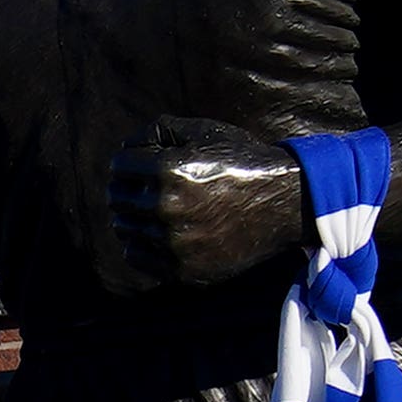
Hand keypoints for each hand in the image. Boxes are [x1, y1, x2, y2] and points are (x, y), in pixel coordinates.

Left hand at [106, 117, 309, 287]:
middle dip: (127, 190)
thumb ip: (159, 131)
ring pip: (125, 230)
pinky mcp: (183, 270)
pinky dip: (140, 244)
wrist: (284, 204)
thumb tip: (123, 149)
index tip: (138, 167)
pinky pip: (138, 257)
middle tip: (142, 188)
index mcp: (169, 170)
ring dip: (133, 218)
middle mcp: (167, 208)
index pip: (119, 167)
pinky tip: (157, 232)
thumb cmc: (241, 162)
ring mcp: (175, 243)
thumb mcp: (205, 132)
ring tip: (152, 210)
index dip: (128, 164)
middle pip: (118, 199)